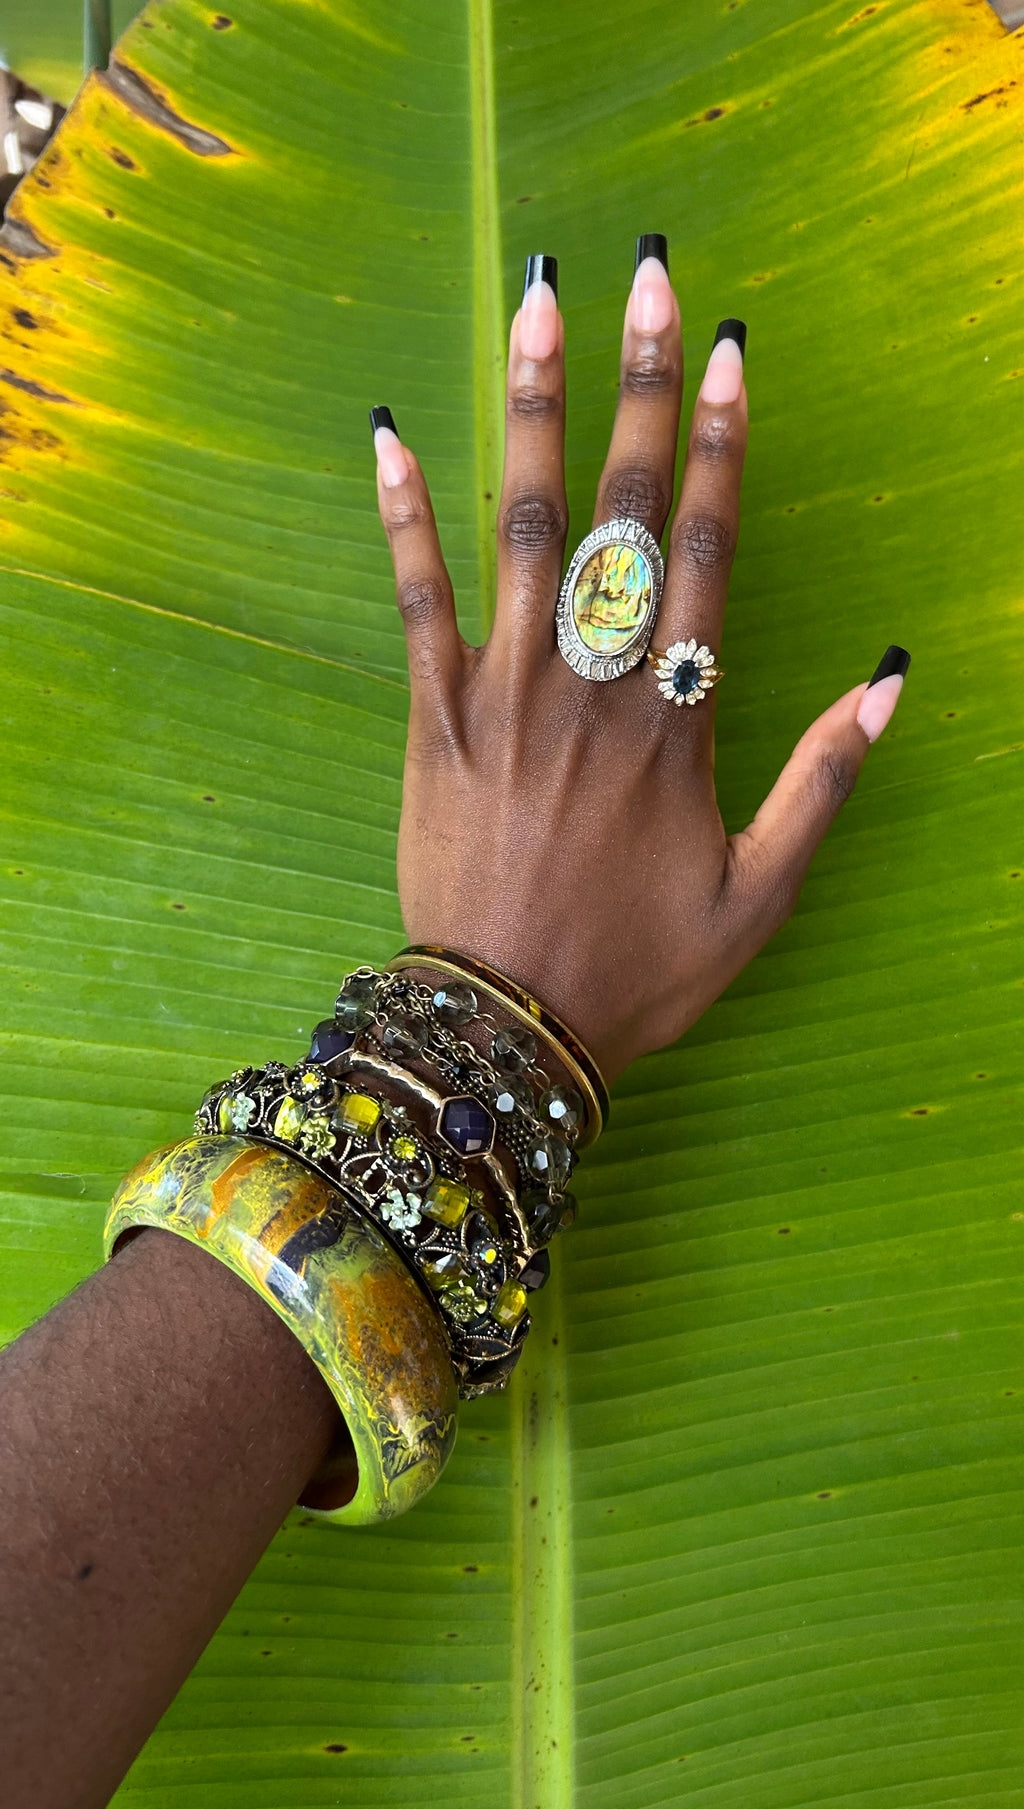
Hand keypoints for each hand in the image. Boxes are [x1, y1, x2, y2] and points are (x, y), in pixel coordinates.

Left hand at [372, 245, 908, 1082]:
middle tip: (648, 276)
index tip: (730, 350)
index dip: (721, 443)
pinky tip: (393, 433)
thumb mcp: (761, 895)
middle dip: (639, 385)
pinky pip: (417, 600)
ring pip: (524, 527)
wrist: (507, 1026)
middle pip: (622, 509)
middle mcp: (592, 686)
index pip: (708, 552)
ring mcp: (505, 694)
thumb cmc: (639, 968)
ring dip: (534, 407)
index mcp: (678, 722)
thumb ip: (824, 781)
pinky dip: (405, 516)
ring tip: (545, 304)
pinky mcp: (434, 719)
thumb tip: (893, 680)